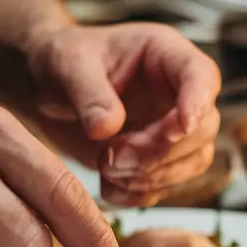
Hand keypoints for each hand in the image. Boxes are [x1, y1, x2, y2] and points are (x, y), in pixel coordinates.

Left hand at [27, 23, 221, 206]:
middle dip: (160, 150)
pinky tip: (106, 182)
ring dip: (151, 175)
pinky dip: (137, 192)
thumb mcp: (68, 65)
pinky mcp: (156, 159)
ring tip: (105, 165)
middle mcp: (176, 92)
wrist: (44, 87)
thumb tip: (107, 128)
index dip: (198, 103)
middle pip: (202, 129)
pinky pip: (167, 186)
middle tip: (111, 156)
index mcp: (165, 54)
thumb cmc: (61, 60)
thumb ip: (89, 93)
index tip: (180, 127)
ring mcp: (170, 128)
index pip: (202, 76)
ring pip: (193, 162)